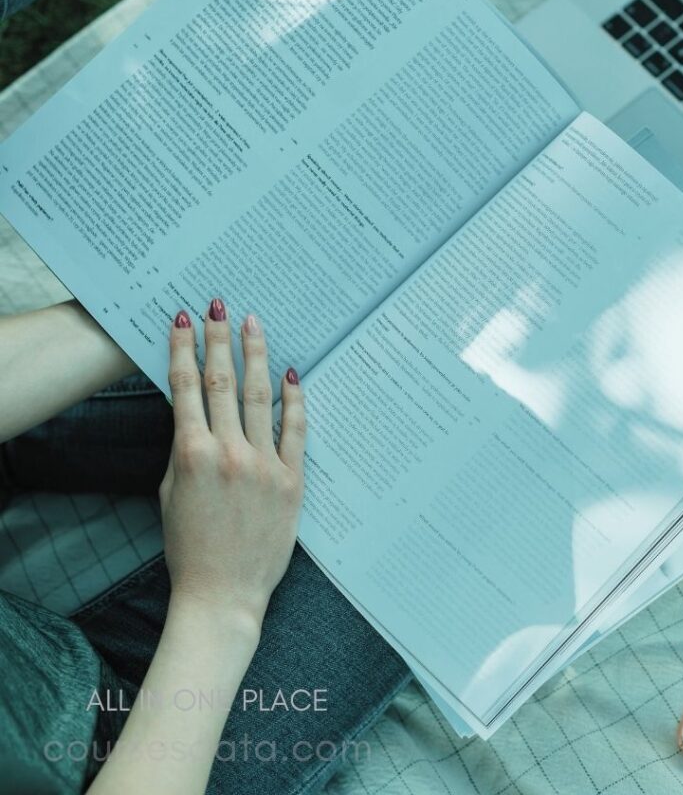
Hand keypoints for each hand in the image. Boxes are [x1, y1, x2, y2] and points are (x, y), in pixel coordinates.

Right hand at [160, 298, 304, 632]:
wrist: (222, 594)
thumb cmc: (190, 547)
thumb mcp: (171, 494)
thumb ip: (185, 449)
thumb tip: (196, 412)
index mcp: (192, 454)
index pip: (187, 388)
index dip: (183, 349)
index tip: (182, 319)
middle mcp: (229, 452)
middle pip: (223, 382)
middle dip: (218, 338)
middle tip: (217, 304)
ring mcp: (264, 464)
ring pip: (260, 396)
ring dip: (255, 355)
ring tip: (252, 323)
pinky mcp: (292, 479)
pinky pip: (296, 429)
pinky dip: (294, 399)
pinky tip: (292, 373)